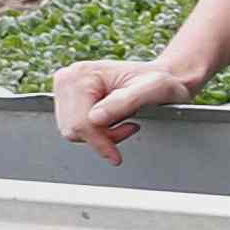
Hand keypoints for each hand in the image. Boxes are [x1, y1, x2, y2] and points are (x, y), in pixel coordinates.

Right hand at [50, 54, 198, 162]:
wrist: (163, 77)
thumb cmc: (161, 81)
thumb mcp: (154, 88)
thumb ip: (126, 102)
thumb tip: (94, 118)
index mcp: (82, 74)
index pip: (79, 122)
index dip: (99, 141)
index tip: (116, 155)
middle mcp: (68, 80)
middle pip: (72, 129)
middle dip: (102, 137)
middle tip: (129, 128)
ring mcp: (66, 90)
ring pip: (73, 132)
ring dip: (100, 135)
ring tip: (125, 122)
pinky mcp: (69, 101)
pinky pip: (76, 129)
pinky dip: (96, 132)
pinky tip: (115, 122)